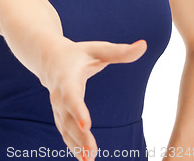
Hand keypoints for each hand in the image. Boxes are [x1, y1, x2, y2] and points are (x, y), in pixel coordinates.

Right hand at [40, 38, 146, 160]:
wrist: (50, 58)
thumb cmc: (78, 53)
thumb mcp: (97, 49)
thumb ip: (120, 51)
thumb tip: (143, 45)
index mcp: (67, 77)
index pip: (71, 95)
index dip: (78, 110)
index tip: (87, 125)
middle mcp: (59, 94)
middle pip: (68, 118)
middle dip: (79, 136)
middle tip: (92, 154)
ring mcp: (58, 107)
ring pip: (66, 128)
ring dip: (76, 145)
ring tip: (89, 160)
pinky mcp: (60, 115)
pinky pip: (65, 132)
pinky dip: (73, 145)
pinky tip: (84, 158)